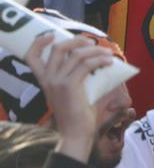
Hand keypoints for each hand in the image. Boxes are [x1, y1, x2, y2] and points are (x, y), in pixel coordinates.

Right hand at [27, 33, 116, 161]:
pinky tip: (109, 62)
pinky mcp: (69, 86)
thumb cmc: (77, 112)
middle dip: (77, 40)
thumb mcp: (73, 90)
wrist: (75, 132)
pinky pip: (86, 65)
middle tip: (92, 43)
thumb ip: (77, 74)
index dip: (38, 42)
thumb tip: (96, 58)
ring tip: (108, 54)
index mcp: (44, 80)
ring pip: (76, 55)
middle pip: (58, 49)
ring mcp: (57, 82)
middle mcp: (47, 79)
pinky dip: (100, 60)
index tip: (51, 34)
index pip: (31, 57)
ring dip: (95, 51)